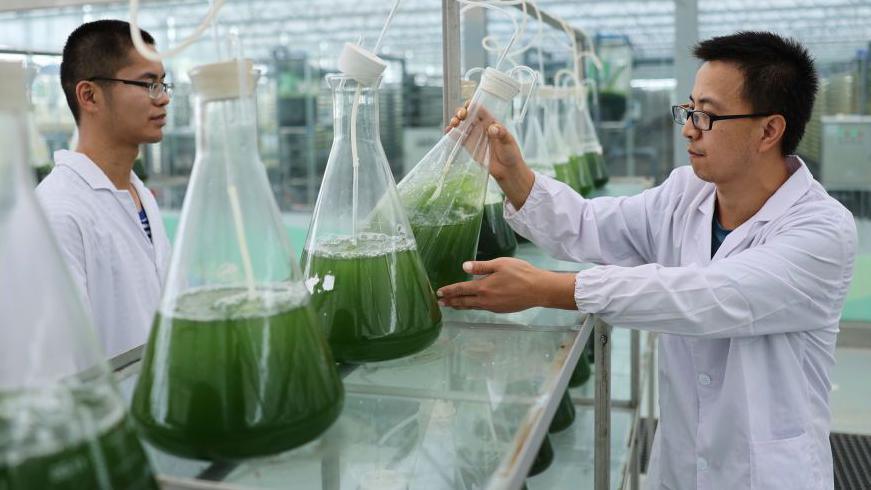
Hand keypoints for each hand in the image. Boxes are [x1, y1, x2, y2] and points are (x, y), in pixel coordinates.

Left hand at [436, 257, 577, 312]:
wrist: (539, 290)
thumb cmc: (521, 273)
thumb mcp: (500, 264)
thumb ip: (481, 266)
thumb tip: (464, 267)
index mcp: (483, 287)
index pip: (461, 289)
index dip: (449, 291)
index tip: (438, 292)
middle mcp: (485, 300)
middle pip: (463, 302)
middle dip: (450, 302)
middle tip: (439, 303)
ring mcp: (493, 307)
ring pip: (472, 307)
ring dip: (460, 306)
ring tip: (452, 306)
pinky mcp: (500, 310)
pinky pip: (482, 308)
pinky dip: (473, 307)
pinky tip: (473, 305)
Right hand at [448, 102, 534, 208]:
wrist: (507, 170)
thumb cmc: (511, 153)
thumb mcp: (508, 141)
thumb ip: (501, 133)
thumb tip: (492, 128)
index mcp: (490, 122)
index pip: (479, 109)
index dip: (472, 105)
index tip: (467, 107)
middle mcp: (481, 127)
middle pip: (467, 115)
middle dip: (461, 112)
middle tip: (460, 117)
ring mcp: (474, 136)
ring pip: (461, 124)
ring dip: (455, 121)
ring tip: (454, 124)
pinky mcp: (469, 146)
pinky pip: (458, 137)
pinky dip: (451, 133)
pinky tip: (447, 132)